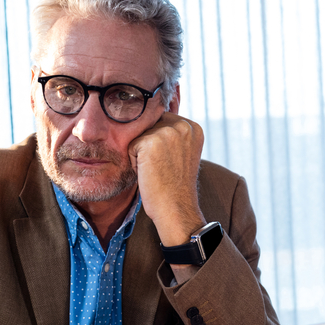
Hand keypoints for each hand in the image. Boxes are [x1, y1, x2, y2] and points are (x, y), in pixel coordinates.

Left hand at [128, 111, 206, 246]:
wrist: (176, 209)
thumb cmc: (175, 185)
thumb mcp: (182, 152)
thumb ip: (173, 134)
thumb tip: (152, 116)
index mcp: (194, 127)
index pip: (163, 121)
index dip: (160, 143)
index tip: (170, 163)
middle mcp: (184, 125)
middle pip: (150, 125)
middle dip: (150, 146)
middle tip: (162, 168)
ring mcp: (168, 132)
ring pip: (139, 135)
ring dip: (142, 153)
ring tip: (156, 170)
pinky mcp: (150, 142)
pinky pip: (131, 146)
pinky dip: (134, 161)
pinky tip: (149, 173)